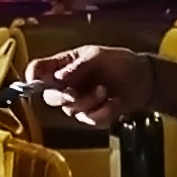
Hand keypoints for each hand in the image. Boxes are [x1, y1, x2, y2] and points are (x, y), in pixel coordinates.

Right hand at [18, 42, 156, 127]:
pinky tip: (113, 102)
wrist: (144, 80)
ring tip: (105, 90)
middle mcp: (66, 85)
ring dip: (88, 101)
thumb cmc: (120, 62)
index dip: (32, 77)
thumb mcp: (98, 56)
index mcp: (63, 66)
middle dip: (63, 96)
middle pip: (49, 97)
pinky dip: (102, 112)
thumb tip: (59, 77)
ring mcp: (79, 102)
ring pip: (70, 110)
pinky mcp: (92, 116)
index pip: (37, 71)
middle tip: (74, 92)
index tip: (37, 82)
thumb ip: (78, 66)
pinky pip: (89, 120)